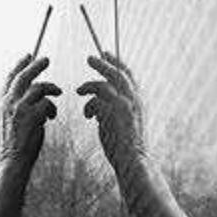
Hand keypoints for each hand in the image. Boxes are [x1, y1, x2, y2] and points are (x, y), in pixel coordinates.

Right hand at [0, 54, 60, 166]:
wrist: (10, 163)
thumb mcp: (10, 122)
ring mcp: (19, 108)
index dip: (19, 65)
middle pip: (24, 76)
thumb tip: (37, 96)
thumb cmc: (13, 147)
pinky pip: (47, 103)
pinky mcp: (31, 116)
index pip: (9, 78)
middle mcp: (7, 103)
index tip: (28, 56)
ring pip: (39, 88)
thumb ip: (18, 107)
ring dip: (51, 89)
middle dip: (36, 65)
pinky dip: (52, 109)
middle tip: (46, 59)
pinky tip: (51, 118)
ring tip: (58, 93)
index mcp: (0, 104)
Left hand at [77, 51, 146, 170]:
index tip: (106, 54)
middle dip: (102, 63)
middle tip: (89, 58)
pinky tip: (88, 116)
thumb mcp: (120, 123)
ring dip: (88, 86)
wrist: (134, 162)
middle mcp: (134, 99)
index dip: (116, 63)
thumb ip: (112, 110)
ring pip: (104, 84)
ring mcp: (125, 105)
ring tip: (79, 92)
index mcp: (137, 100)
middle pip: (117, 72)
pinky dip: (89, 107)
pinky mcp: (114, 114)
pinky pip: (96, 101)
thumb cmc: (125, 147)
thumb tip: (96, 103)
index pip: (127, 75)